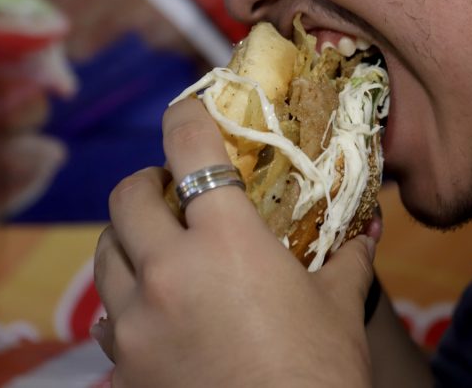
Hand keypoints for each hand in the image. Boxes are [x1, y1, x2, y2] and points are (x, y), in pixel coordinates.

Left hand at [92, 98, 376, 387]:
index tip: (187, 110)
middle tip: (171, 189)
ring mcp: (136, 321)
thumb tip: (366, 226)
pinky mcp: (123, 366)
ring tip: (154, 245)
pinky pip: (106, 318)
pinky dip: (123, 301)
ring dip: (127, 239)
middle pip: (127, 198)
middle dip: (146, 182)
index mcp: (225, 240)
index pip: (189, 147)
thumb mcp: (336, 307)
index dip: (185, 116)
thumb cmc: (318, 373)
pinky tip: (150, 310)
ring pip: (104, 255)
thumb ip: (346, 257)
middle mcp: (167, 270)